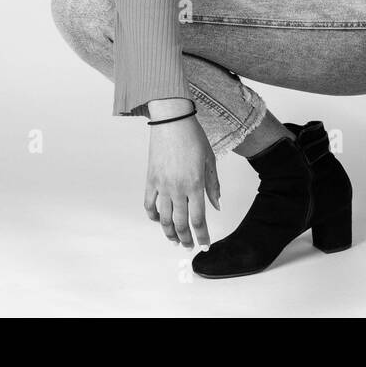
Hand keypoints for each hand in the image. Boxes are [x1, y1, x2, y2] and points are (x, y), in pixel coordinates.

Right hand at [143, 104, 220, 248]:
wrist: (172, 120)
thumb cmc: (193, 137)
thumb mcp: (210, 160)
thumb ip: (213, 185)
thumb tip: (217, 206)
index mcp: (195, 184)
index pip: (199, 219)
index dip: (202, 235)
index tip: (205, 245)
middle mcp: (177, 188)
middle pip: (180, 223)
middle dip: (186, 238)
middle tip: (189, 246)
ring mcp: (161, 185)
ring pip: (164, 218)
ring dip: (169, 233)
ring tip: (174, 239)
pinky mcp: (150, 179)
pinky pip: (149, 204)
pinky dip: (153, 216)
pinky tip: (158, 220)